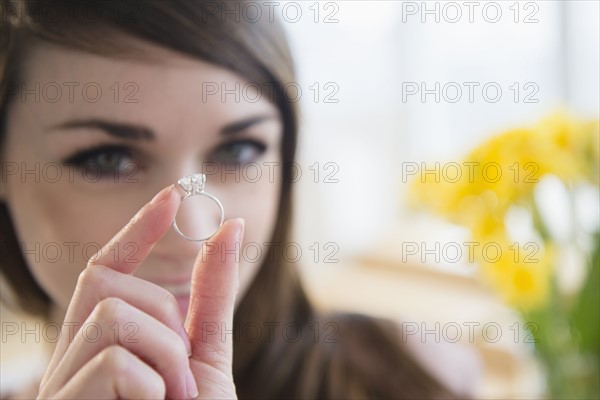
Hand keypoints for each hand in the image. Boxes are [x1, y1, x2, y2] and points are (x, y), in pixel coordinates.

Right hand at [38, 184, 243, 398]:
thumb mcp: (208, 351)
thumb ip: (212, 294)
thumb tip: (230, 225)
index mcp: (95, 346)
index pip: (103, 271)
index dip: (136, 230)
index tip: (173, 195)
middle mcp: (67, 361)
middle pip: (103, 283)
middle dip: (162, 313)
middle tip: (181, 368)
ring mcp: (60, 386)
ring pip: (112, 315)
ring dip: (166, 354)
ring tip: (174, 394)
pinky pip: (114, 363)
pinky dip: (154, 387)